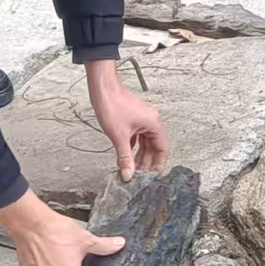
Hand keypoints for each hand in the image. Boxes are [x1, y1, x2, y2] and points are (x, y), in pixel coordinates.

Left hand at [87, 60, 168, 178]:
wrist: (102, 89)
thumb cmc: (113, 105)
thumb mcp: (119, 137)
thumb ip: (124, 158)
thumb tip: (128, 174)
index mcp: (153, 124)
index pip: (162, 149)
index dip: (158, 164)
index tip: (152, 175)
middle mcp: (151, 121)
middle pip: (153, 147)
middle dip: (146, 162)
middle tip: (139, 175)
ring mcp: (142, 120)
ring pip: (144, 143)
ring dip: (138, 155)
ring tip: (132, 168)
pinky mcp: (133, 119)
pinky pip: (137, 137)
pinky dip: (132, 147)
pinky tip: (126, 155)